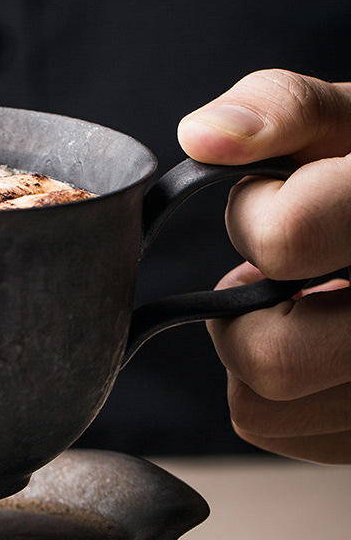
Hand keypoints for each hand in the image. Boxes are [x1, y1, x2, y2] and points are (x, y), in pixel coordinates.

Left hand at [178, 69, 350, 462]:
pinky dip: (276, 390)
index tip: (274, 199)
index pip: (284, 239)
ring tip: (304, 305)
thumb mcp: (349, 123)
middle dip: (242, 308)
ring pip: (263, 402)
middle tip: (276, 273)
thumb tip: (203, 136)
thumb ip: (283, 110)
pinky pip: (276, 429)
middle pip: (270, 357)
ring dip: (257, 345)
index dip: (256, 213)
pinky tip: (318, 342)